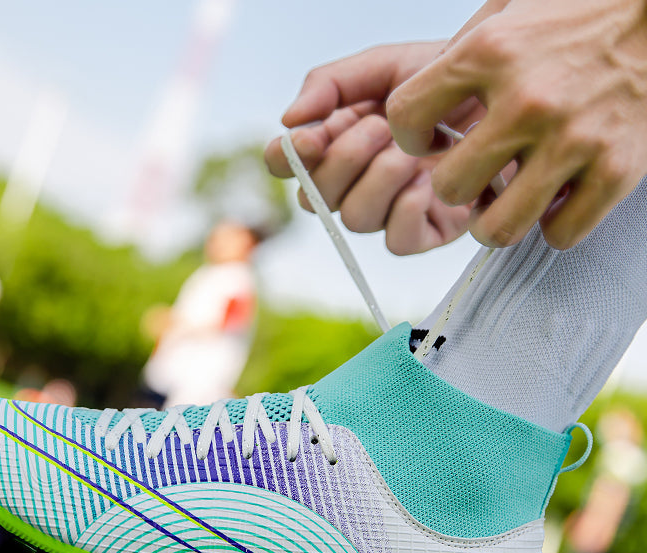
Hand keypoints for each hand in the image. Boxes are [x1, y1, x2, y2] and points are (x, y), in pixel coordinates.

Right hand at [265, 43, 477, 253]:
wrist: (510, 96)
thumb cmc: (447, 82)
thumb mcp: (387, 67)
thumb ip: (332, 84)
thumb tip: (287, 119)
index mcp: (337, 144)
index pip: (288, 165)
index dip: (288, 158)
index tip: (309, 137)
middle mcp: (355, 184)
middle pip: (317, 198)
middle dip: (343, 160)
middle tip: (380, 125)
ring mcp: (388, 211)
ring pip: (355, 219)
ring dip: (378, 180)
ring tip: (411, 149)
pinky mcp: (425, 232)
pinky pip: (396, 241)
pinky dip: (406, 209)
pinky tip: (428, 179)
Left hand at [386, 0, 646, 248]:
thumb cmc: (585, 10)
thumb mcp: (510, 10)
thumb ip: (460, 55)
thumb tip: (424, 107)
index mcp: (490, 53)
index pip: (406, 117)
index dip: (409, 136)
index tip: (428, 140)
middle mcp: (527, 100)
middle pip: (449, 187)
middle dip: (455, 187)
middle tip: (474, 176)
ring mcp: (573, 139)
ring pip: (498, 228)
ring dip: (495, 223)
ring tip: (505, 203)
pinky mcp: (617, 169)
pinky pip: (560, 234)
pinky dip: (554, 226)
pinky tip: (557, 200)